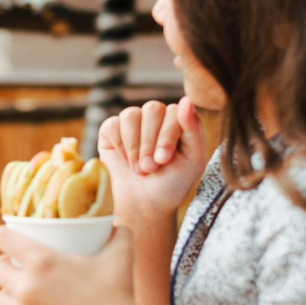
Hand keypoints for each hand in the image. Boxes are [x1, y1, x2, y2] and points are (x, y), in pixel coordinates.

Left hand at [0, 225, 142, 304]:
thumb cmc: (119, 295)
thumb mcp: (121, 256)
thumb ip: (121, 234)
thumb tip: (118, 224)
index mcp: (41, 260)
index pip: (2, 238)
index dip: (2, 236)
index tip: (6, 239)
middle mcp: (26, 286)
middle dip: (4, 267)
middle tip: (18, 269)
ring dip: (7, 299)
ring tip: (17, 298)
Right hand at [99, 98, 206, 222]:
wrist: (145, 204)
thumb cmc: (172, 183)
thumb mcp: (192, 159)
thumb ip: (194, 129)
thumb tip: (187, 100)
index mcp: (178, 120)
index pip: (173, 110)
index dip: (167, 135)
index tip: (164, 160)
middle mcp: (156, 116)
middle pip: (152, 109)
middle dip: (150, 142)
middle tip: (151, 167)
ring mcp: (133, 122)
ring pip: (131, 115)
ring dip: (134, 146)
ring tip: (139, 168)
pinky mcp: (111, 131)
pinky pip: (112, 125)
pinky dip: (119, 146)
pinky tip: (125, 161)